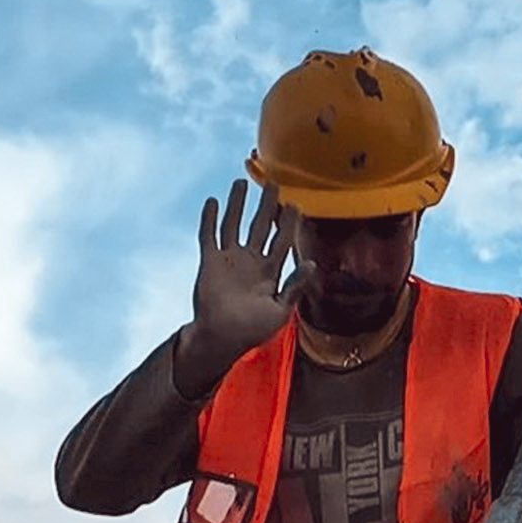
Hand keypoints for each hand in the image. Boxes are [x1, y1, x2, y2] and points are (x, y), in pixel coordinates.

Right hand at [189, 179, 317, 360]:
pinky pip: (209, 235)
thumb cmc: (253, 330)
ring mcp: (230, 259)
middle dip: (267, 206)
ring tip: (242, 183)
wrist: (222, 338)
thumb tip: (312, 263)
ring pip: (234, 224)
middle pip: (260, 226)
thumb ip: (295, 287)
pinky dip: (210, 218)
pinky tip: (213, 201)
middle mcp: (250, 261)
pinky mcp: (210, 262)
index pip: (282, 240)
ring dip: (238, 205)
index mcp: (270, 271)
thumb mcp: (281, 311)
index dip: (288, 223)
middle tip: (273, 184)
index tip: (295, 205)